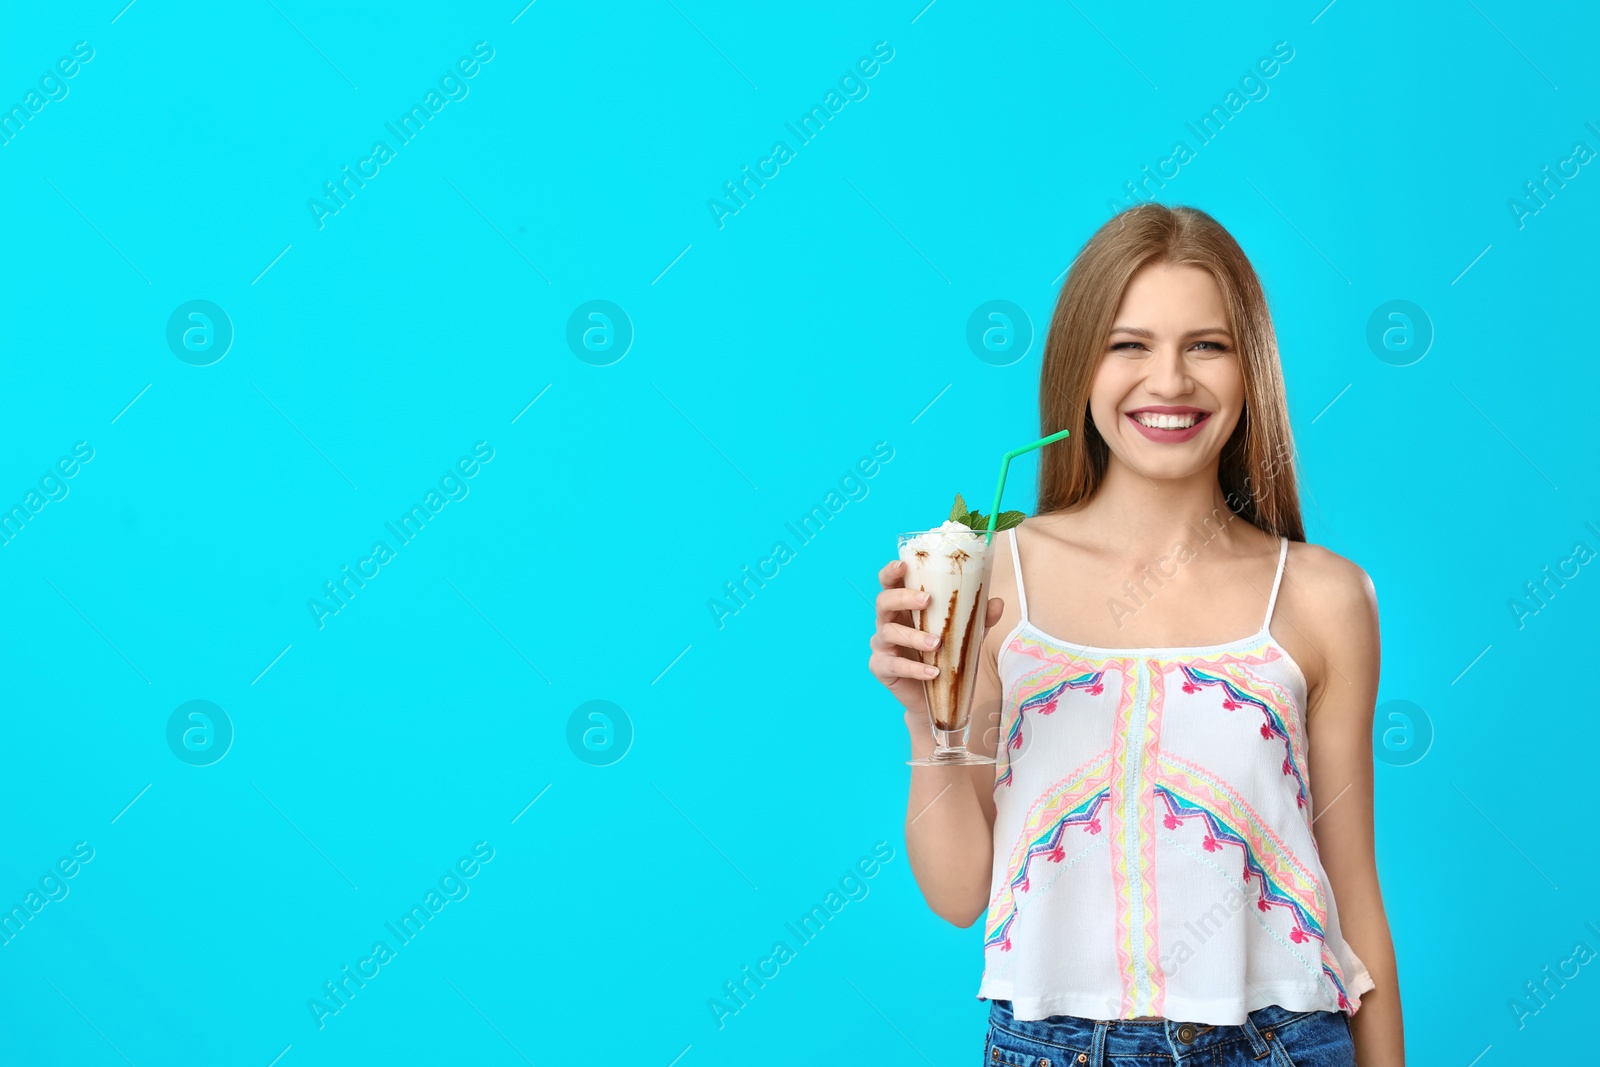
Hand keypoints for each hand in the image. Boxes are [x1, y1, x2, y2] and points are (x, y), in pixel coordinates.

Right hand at [867, 558, 1003, 717]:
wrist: (939, 696)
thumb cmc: (946, 656)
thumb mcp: (965, 634)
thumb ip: (979, 618)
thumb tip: (997, 603)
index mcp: (904, 606)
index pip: (890, 583)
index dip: (891, 571)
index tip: (903, 564)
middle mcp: (888, 622)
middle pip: (883, 602)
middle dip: (903, 598)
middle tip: (927, 600)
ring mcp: (882, 645)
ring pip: (888, 633)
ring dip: (913, 636)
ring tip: (937, 643)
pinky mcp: (881, 668)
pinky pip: (893, 666)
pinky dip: (914, 669)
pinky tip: (933, 672)